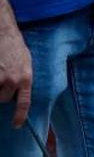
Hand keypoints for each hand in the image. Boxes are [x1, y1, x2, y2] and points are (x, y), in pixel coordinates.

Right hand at [0, 12, 31, 127]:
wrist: (4, 33)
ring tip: (0, 71)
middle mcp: (13, 80)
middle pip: (4, 99)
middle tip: (3, 77)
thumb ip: (23, 78)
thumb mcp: (26, 63)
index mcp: (26, 77)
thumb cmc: (15, 47)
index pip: (24, 103)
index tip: (17, 125)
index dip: (20, 116)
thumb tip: (18, 95)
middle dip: (2, 93)